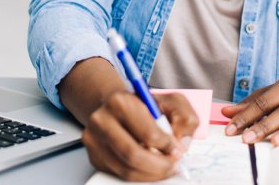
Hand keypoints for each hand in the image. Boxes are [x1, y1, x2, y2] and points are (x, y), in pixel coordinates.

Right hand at [82, 91, 198, 181]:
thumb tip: (181, 144)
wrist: (116, 107)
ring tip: (164, 167)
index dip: (167, 146)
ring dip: (151, 174)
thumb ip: (184, 118)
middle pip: (133, 155)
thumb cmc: (145, 105)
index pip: (147, 133)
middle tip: (172, 165)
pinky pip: (119, 174)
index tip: (176, 150)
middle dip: (159, 165)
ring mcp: (94, 140)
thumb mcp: (171, 102)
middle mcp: (101, 120)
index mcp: (120, 102)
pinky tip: (149, 168)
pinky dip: (139, 176)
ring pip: (126, 170)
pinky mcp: (94, 156)